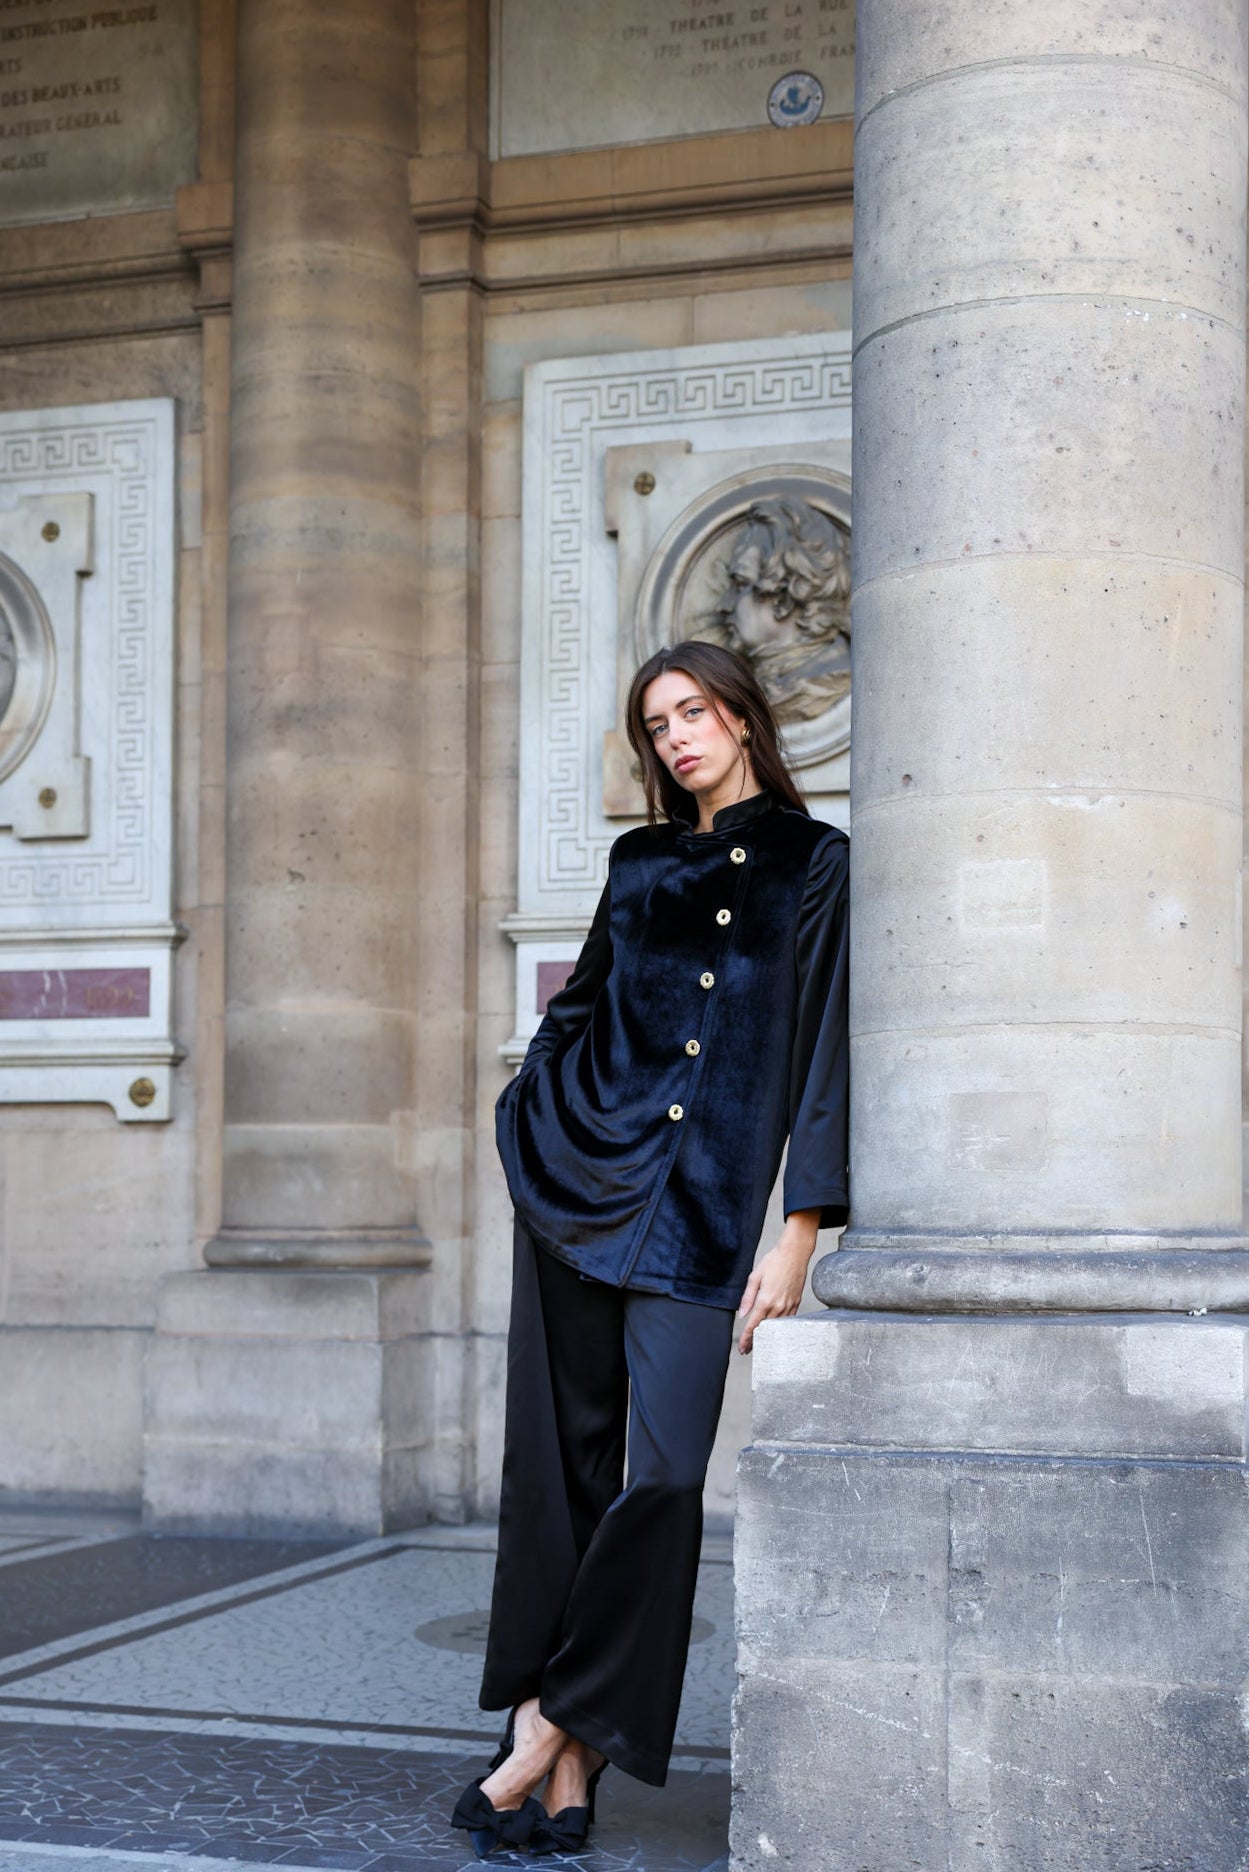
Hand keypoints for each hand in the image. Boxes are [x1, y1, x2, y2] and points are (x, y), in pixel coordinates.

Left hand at [736, 1209, 820, 1354]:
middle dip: (756, 1341)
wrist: (795, 1253)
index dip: (747, 1339)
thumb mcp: (755, 1276)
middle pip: (765, 1329)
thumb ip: (747, 1297)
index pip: (754, 1325)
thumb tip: (742, 1313)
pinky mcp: (797, 1302)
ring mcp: (789, 1305)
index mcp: (765, 1300)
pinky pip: (787, 1320)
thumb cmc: (774, 1261)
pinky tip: (775, 1329)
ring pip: (777, 1327)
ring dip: (768, 1336)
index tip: (742, 1348)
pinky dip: (780, 1327)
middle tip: (748, 1350)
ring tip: (760, 1343)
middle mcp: (778, 1306)